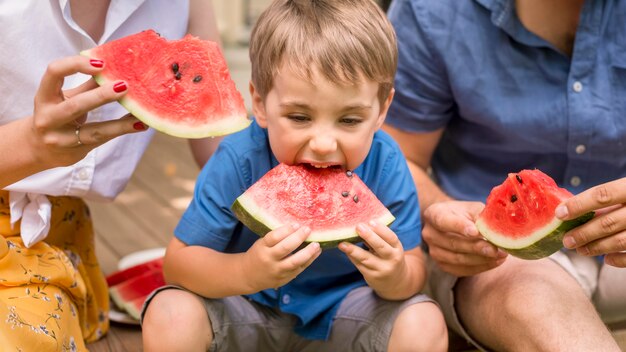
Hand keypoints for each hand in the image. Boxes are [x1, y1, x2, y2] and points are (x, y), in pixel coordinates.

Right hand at [30, 55, 145, 167]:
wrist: (39, 149)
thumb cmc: (57, 115)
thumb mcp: (67, 98)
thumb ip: (88, 84)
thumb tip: (115, 67)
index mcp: (44, 97)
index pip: (54, 72)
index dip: (76, 65)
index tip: (101, 63)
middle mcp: (48, 118)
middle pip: (76, 105)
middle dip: (101, 96)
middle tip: (125, 86)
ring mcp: (60, 139)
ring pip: (93, 131)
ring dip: (120, 123)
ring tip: (140, 115)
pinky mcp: (75, 152)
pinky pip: (102, 140)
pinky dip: (121, 131)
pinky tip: (139, 125)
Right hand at [243, 223, 320, 291]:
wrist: (249, 276)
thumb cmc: (259, 254)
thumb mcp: (261, 244)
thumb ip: (276, 238)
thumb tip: (297, 227)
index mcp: (262, 248)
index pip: (273, 237)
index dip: (286, 230)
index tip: (296, 224)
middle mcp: (269, 260)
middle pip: (285, 248)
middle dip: (298, 238)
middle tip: (308, 229)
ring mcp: (277, 271)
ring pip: (295, 262)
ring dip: (308, 252)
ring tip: (316, 244)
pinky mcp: (285, 278)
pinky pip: (299, 269)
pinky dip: (310, 260)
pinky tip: (316, 252)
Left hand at [339, 221, 409, 298]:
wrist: (395, 282)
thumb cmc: (389, 258)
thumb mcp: (390, 248)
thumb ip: (379, 238)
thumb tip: (362, 225)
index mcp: (397, 249)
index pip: (391, 238)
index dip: (382, 229)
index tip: (371, 221)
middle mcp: (391, 260)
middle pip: (380, 247)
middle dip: (369, 236)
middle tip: (358, 226)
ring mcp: (382, 269)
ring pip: (366, 258)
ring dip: (353, 250)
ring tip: (342, 243)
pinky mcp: (372, 276)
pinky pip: (359, 265)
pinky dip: (351, 256)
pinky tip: (345, 250)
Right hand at [423, 200, 506, 276]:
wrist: (453, 223)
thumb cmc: (464, 213)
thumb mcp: (471, 208)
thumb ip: (480, 216)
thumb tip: (495, 228)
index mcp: (433, 214)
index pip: (444, 221)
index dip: (459, 227)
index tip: (476, 231)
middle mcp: (429, 234)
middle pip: (452, 243)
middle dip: (476, 247)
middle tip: (495, 248)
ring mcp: (434, 251)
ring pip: (457, 259)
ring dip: (481, 259)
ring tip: (501, 255)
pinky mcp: (443, 265)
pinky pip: (462, 270)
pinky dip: (480, 267)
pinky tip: (495, 262)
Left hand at [557, 178, 625, 266]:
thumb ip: (608, 199)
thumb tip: (571, 208)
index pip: (603, 194)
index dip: (579, 204)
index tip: (559, 213)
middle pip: (607, 222)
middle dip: (583, 233)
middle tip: (566, 240)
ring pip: (619, 241)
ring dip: (595, 247)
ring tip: (579, 249)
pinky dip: (618, 259)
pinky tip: (605, 259)